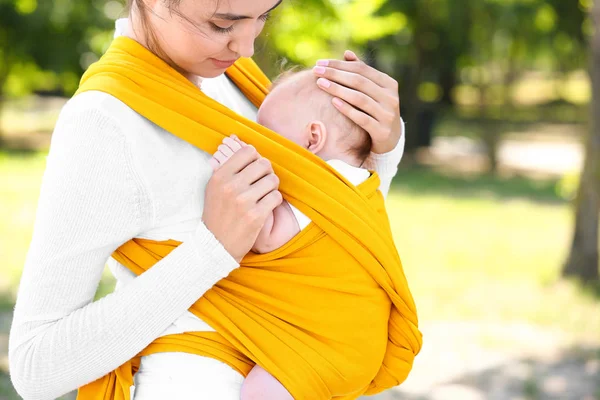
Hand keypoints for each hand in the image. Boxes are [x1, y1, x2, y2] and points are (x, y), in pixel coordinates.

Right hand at [203, 135, 282, 261]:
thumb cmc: (217, 214)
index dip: (255, 159)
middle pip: (263, 164)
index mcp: (219, 176)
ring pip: (273, 180)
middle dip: (267, 173)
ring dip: (272, 187)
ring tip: (264, 195)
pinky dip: (275, 201)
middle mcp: (230, 187)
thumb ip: (228, 168)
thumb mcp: (213, 188)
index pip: (248, 152)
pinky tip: (266, 206)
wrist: (215, 244)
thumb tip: (243, 146)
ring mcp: (243, 202)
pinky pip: (276, 197)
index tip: (254, 169)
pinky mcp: (255, 216)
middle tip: (262, 182)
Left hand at [312, 50, 401, 153]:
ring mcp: (387, 115)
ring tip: (320, 84)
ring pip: (360, 98)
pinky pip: (361, 118)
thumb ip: (362, 73)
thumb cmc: (377, 111)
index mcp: (389, 84)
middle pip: (359, 82)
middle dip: (335, 74)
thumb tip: (347, 53)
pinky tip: (333, 102)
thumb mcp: (374, 92)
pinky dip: (347, 109)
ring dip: (338, 89)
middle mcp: (391, 98)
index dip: (340, 65)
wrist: (391, 140)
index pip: (362, 69)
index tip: (320, 63)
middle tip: (316, 71)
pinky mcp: (381, 131)